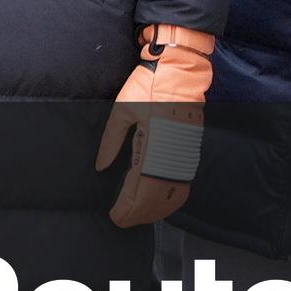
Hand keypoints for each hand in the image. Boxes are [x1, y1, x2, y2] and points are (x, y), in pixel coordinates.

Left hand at [94, 26, 212, 228]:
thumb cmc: (149, 86)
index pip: (141, 189)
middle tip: (121, 220)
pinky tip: (158, 204)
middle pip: (157, 198)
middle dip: (139, 214)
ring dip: (155, 210)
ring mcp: (184, 155)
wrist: (179, 70)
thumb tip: (101, 167)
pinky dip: (170, 200)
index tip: (115, 216)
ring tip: (136, 216)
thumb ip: (111, 141)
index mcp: (154, 145)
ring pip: (172, 195)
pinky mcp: (189, 152)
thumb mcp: (123, 110)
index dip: (128, 207)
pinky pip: (182, 184)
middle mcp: (172, 155)